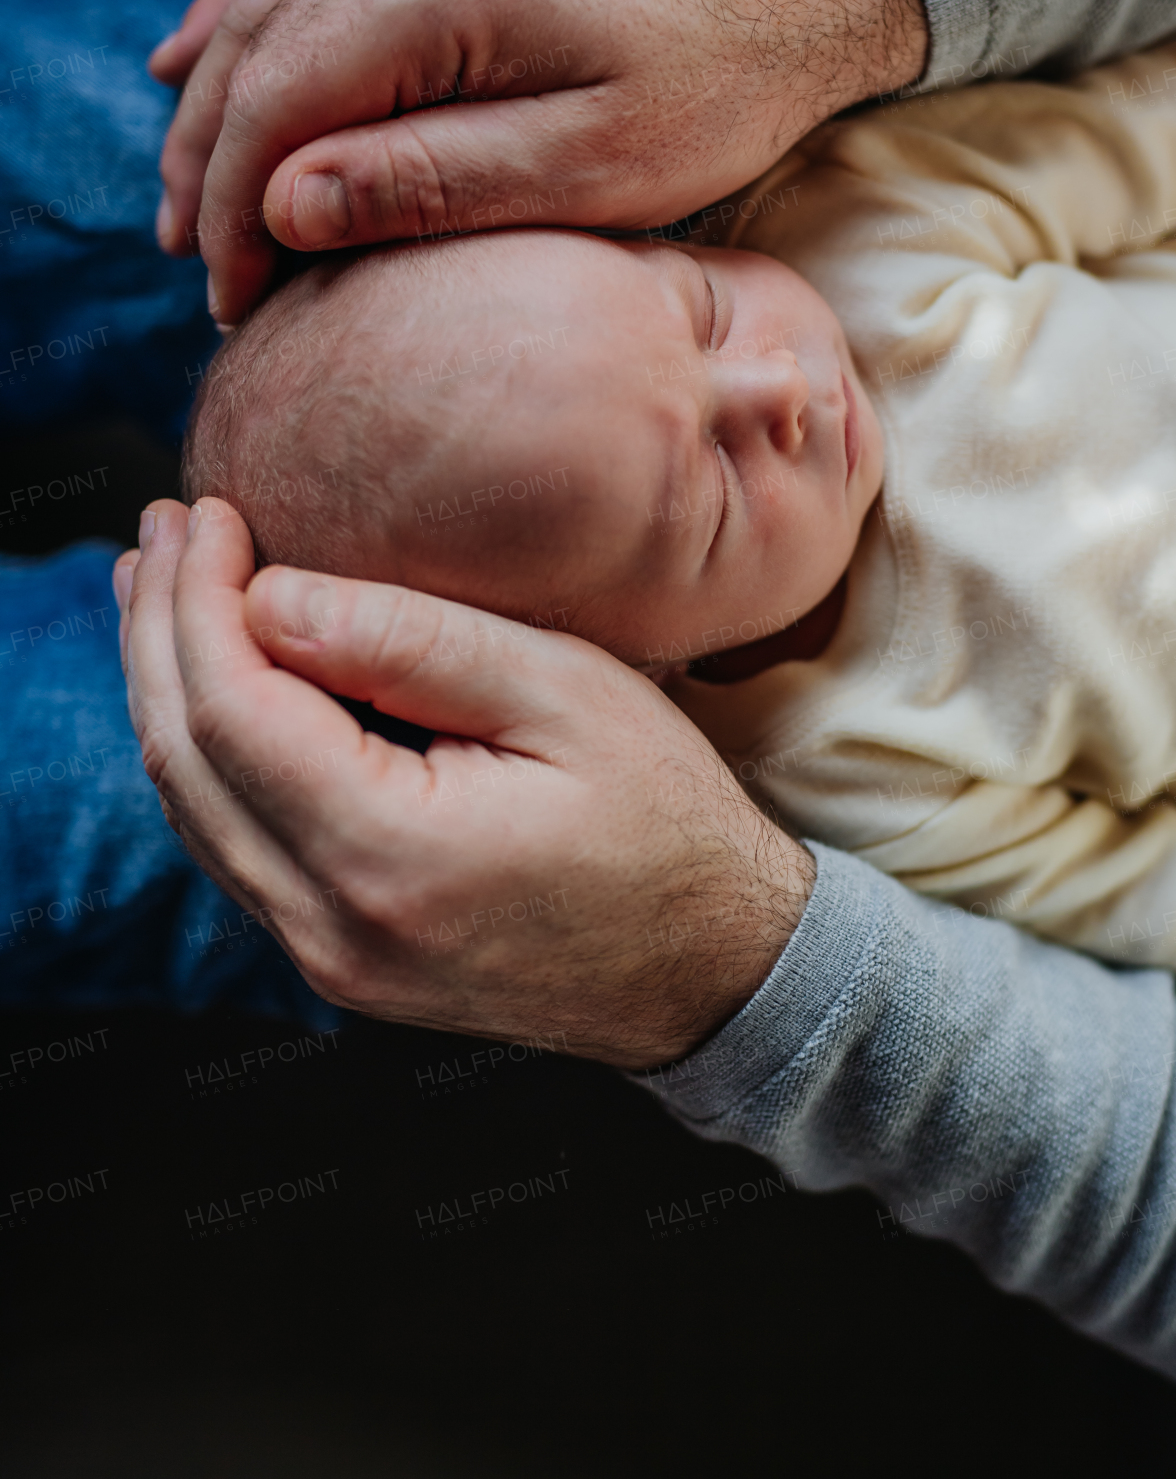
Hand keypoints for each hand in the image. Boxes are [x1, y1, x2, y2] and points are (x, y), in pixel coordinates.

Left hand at [116, 500, 813, 1067]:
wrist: (714, 967)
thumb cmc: (664, 819)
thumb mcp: (566, 695)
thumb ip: (415, 642)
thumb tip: (271, 598)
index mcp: (388, 857)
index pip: (231, 710)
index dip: (200, 599)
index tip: (209, 511)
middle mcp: (332, 928)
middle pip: (186, 762)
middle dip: (158, 632)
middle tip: (160, 528)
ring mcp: (328, 959)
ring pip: (195, 811)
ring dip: (166, 690)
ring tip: (160, 589)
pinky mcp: (340, 960)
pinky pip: (236, 847)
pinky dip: (209, 755)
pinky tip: (212, 689)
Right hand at [163, 0, 925, 322]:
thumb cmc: (727, 78)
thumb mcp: (591, 165)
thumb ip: (432, 182)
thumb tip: (287, 205)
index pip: (274, 106)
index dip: (234, 211)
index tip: (234, 300)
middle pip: (255, 55)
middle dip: (211, 171)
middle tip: (202, 274)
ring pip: (271, 6)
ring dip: (221, 104)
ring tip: (192, 199)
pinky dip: (255, 23)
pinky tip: (210, 55)